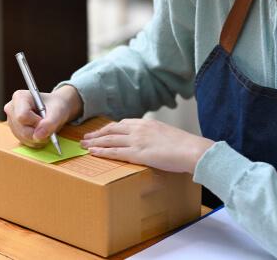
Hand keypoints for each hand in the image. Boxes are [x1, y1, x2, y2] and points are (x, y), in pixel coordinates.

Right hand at [4, 85, 82, 147]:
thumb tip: (38, 136)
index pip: (22, 116)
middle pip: (22, 129)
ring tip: (46, 129)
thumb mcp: (58, 112)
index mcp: (19, 97)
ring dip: (38, 139)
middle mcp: (12, 109)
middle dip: (38, 133)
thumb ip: (50, 123)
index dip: (36, 123)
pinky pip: (24, 141)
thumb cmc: (55, 106)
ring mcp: (11, 121)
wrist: (55, 109)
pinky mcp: (14, 131)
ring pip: (23, 137)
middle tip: (48, 128)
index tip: (45, 120)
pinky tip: (41, 134)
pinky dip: (35, 141)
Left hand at [80, 119, 213, 173]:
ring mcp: (136, 140)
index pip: (122, 124)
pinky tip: (92, 153)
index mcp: (146, 123)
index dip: (109, 128)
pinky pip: (114, 152)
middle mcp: (139, 129)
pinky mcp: (137, 153)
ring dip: (94, 142)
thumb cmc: (185, 146)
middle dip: (97, 134)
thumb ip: (155, 136)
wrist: (192, 150)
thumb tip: (152, 142)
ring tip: (84, 145)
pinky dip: (101, 152)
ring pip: (109, 140)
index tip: (101, 131)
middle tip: (86, 137)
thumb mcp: (167, 134)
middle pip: (112, 130)